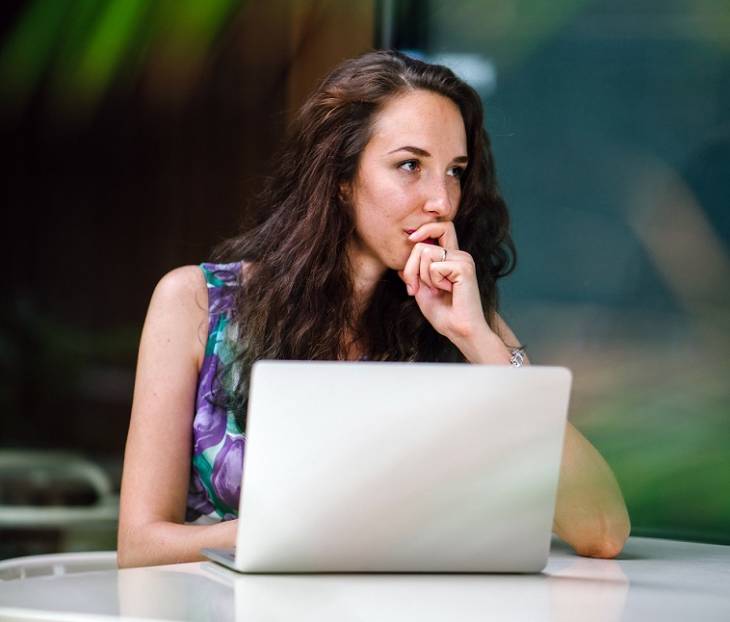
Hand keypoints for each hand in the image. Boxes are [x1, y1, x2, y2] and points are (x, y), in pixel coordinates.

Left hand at [398, 222, 493, 348]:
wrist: (459, 330)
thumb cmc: (443, 313)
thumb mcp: (421, 289)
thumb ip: (413, 273)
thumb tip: (399, 262)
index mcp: (452, 256)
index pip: (439, 227)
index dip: (423, 231)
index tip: (411, 240)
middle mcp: (459, 254)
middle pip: (423, 243)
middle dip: (411, 267)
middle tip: (414, 287)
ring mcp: (463, 259)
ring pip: (425, 253)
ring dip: (423, 276)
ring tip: (437, 290)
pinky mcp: (464, 267)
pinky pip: (434, 266)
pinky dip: (434, 282)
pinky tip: (448, 291)